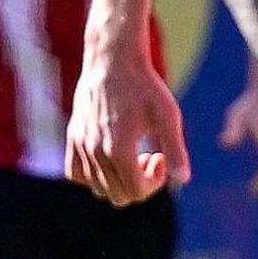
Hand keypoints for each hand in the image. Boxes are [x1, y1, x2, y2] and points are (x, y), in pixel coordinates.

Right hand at [67, 52, 189, 204]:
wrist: (113, 62)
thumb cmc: (145, 88)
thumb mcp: (168, 117)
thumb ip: (175, 150)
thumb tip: (184, 180)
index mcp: (119, 150)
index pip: (136, 192)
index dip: (155, 183)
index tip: (160, 157)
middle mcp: (95, 152)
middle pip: (118, 196)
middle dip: (139, 184)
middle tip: (150, 157)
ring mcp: (80, 146)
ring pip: (97, 188)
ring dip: (118, 180)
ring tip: (132, 155)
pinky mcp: (73, 138)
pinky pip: (75, 173)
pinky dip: (93, 176)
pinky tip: (110, 157)